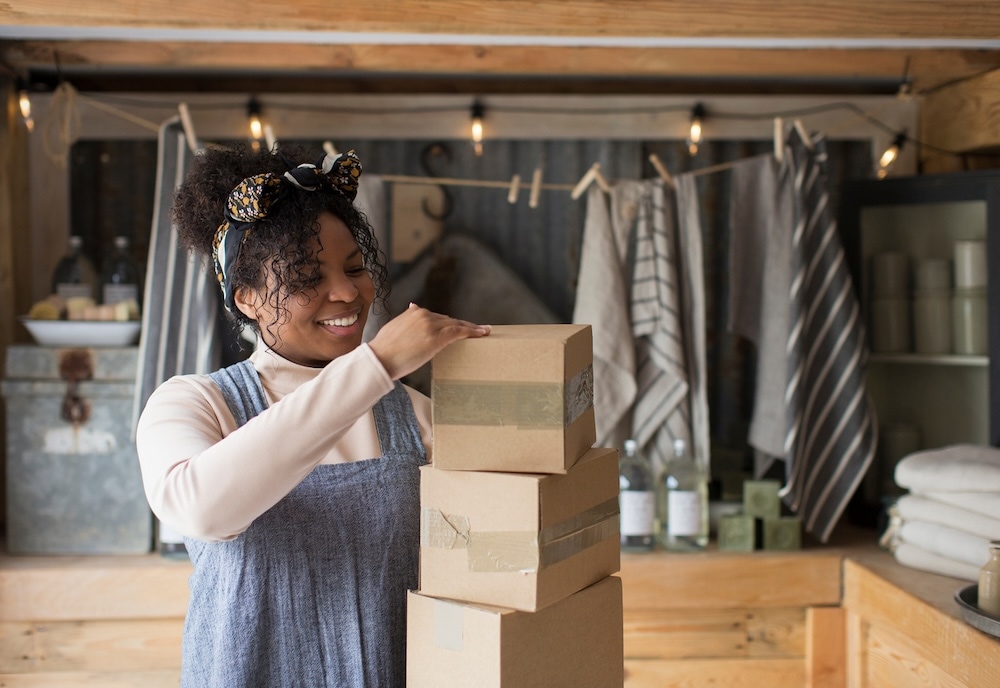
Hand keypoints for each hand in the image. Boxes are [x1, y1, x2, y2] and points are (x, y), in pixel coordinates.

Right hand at [368, 303, 489, 379]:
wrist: (379, 359)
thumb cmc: (383, 350)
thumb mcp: (394, 328)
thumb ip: (406, 319)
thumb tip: (413, 307)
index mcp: (414, 312)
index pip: (437, 317)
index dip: (450, 322)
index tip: (459, 325)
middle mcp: (424, 315)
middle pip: (449, 320)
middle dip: (462, 325)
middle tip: (477, 329)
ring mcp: (431, 325)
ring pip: (456, 325)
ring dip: (471, 328)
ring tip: (484, 331)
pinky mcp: (437, 337)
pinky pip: (459, 332)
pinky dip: (473, 331)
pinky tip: (483, 333)